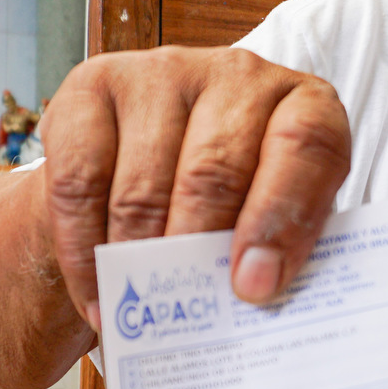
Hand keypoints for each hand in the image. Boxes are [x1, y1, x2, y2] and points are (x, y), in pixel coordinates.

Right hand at [40, 46, 350, 327]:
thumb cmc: (232, 204)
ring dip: (137, 262)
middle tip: (185, 311)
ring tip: (138, 315)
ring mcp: (162, 73)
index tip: (254, 286)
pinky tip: (99, 292)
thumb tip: (253, 306)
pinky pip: (80, 180)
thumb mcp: (271, 222)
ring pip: (143, 184)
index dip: (282, 218)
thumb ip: (276, 252)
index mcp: (305, 103)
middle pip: (215, 171)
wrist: (148, 166)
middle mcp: (239, 74)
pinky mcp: (92, 86)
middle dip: (196, 251)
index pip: (307, 146)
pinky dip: (84, 249)